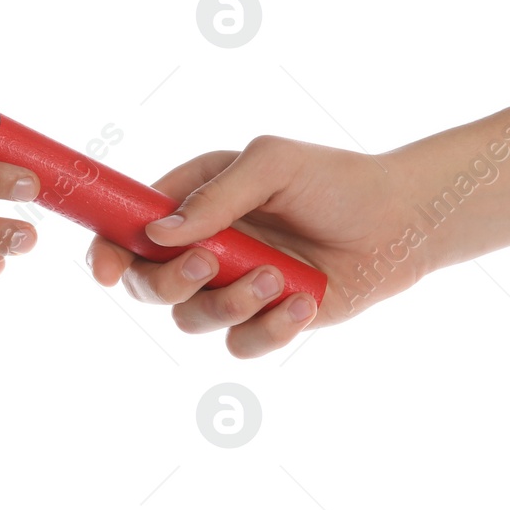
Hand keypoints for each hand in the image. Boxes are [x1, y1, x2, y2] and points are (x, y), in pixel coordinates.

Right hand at [88, 136, 424, 357]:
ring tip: (278, 280)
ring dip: (230, 305)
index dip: (108, 252)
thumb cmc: (336, 180)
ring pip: (192, 321)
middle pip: (149, 285)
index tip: (107, 269)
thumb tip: (161, 234)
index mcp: (194, 201)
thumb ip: (216, 195)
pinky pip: (241, 345)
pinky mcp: (267, 321)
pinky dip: (269, 331)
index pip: (129, 230)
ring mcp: (234, 287)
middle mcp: (205, 247)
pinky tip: (303, 304)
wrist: (402, 222)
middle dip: (171, 283)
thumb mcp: (273, 164)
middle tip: (209, 265)